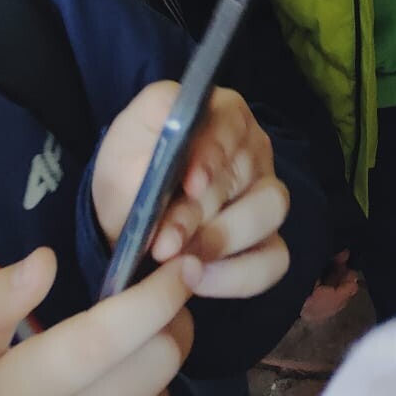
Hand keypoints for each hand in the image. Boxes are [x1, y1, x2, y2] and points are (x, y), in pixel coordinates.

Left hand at [92, 83, 290, 299]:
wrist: (123, 215)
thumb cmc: (132, 167)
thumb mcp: (131, 133)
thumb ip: (152, 125)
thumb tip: (175, 154)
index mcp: (226, 116)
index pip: (231, 125)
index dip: (213, 155)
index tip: (189, 184)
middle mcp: (254, 153)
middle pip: (249, 178)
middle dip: (203, 216)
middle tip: (164, 244)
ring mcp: (265, 198)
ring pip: (270, 215)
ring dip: (221, 244)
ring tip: (179, 262)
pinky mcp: (266, 241)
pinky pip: (271, 261)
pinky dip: (237, 276)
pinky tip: (198, 278)